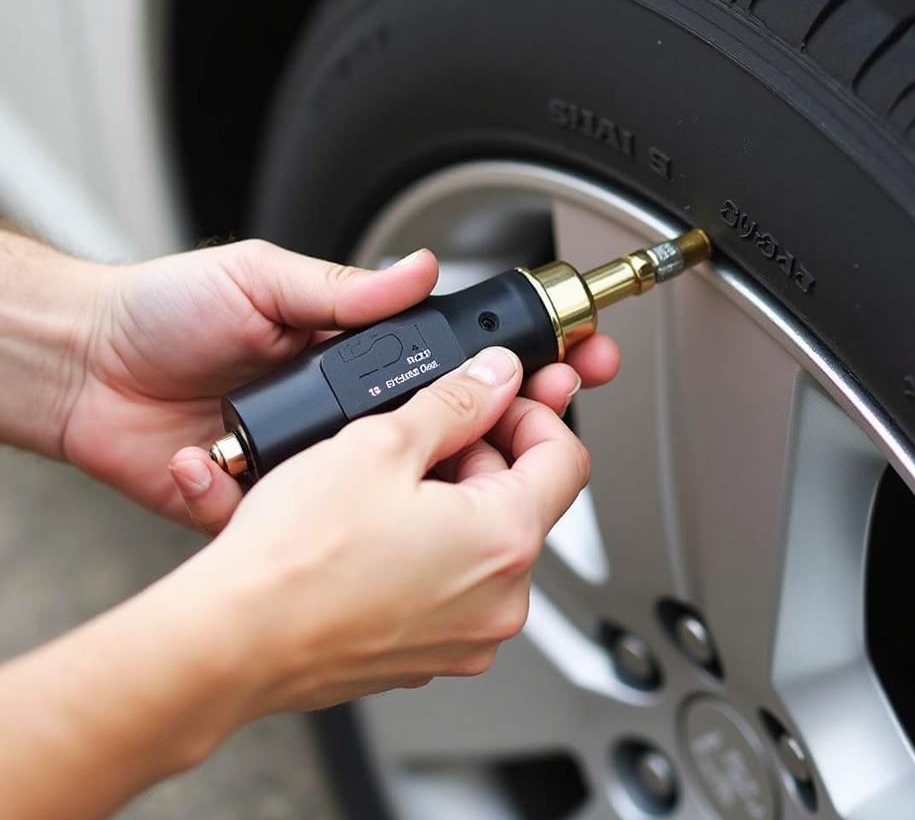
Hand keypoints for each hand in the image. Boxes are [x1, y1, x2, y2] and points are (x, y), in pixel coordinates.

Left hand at [64, 240, 617, 525]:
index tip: (571, 349)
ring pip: (399, 483)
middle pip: (448, 424)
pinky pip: (314, 518)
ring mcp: (318, 460)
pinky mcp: (277, 503)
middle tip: (548, 407)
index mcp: (352, 348)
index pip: (454, 355)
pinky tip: (290, 480)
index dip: (518, 355)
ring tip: (442, 463)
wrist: (84, 369)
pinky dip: (315, 510)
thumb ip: (344, 287)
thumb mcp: (263, 275)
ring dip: (430, 480)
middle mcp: (347, 408)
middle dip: (509, 421)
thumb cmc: (166, 312)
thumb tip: (417, 273)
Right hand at [186, 346, 590, 707]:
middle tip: (418, 431)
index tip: (498, 398)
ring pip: (481, 540)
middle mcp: (501, 602)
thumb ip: (456, 401)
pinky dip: (426, 546)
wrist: (230, 643)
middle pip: (520, 498)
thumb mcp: (381, 443)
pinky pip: (449, 583)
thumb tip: (496, 376)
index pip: (566, 458)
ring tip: (380, 479)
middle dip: (477, 453)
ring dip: (447, 498)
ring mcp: (465, 638)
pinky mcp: (427, 655)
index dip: (533, 413)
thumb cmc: (296, 558)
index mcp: (505, 543)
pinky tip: (372, 527)